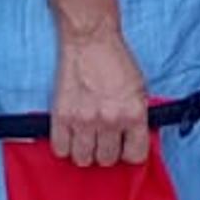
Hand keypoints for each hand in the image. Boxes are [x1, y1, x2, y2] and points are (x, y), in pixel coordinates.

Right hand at [50, 22, 148, 169]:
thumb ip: (137, 118)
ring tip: (87, 137)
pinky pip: (60, 150)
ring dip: (85, 151)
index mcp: (134, 113)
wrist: (91, 39)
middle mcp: (110, 120)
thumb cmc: (116, 61)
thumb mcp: (139, 89)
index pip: (135, 156)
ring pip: (83, 159)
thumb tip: (133, 142)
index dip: (130, 153)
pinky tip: (70, 135)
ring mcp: (84, 120)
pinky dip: (65, 146)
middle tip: (104, 137)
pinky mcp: (61, 116)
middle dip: (106, 150)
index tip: (125, 147)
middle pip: (107, 159)